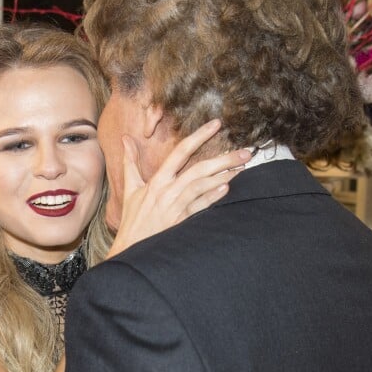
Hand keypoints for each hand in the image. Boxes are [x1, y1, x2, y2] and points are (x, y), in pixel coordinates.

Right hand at [107, 120, 250, 257]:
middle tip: (246, 151)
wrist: (131, 247)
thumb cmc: (133, 218)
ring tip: (242, 167)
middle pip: (199, 169)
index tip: (216, 124)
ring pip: (202, 186)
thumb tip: (125, 138)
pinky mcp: (181, 221)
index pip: (180, 151)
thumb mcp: (130, 188)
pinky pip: (200, 207)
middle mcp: (168, 191)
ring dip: (224, 176)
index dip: (199, 136)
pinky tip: (227, 188)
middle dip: (224, 159)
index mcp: (158, 180)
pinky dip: (213, 197)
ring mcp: (175, 207)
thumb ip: (130, 162)